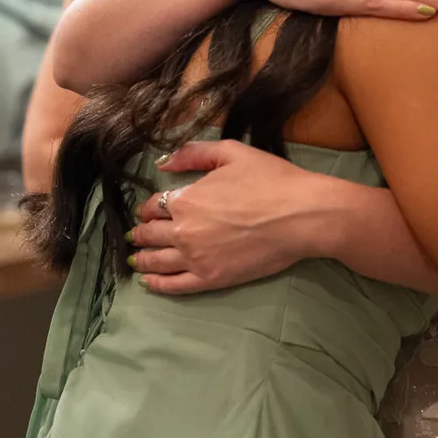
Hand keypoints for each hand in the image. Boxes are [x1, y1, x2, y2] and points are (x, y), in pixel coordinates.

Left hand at [127, 139, 336, 293]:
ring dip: (142, 258)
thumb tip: (162, 162)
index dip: (150, 207)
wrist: (301, 215)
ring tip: (135, 259)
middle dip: (141, 233)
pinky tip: (147, 282)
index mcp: (186, 199)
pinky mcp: (211, 279)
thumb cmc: (272, 180)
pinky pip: (174, 285)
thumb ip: (194, 153)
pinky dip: (156, 284)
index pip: (155, 205)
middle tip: (137, 235)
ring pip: (156, 261)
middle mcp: (183, 230)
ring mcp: (195, 258)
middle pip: (150, 234)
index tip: (150, 209)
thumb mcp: (233, 153)